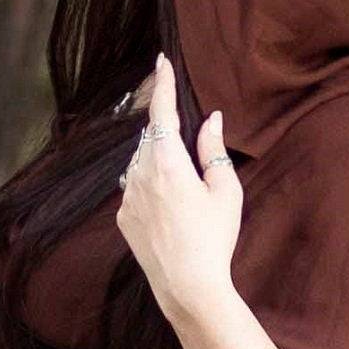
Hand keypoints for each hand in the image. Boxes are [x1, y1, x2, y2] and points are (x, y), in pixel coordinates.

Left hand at [115, 51, 240, 323]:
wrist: (187, 286)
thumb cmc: (214, 238)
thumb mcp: (225, 191)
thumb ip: (214, 151)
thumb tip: (210, 120)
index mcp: (168, 162)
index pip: (163, 112)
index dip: (163, 84)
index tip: (161, 62)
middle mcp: (140, 174)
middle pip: (150, 136)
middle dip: (166, 128)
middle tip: (187, 136)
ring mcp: (127, 197)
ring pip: (139, 161)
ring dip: (157, 157)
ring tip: (182, 180)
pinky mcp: (123, 217)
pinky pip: (134, 186)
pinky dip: (148, 183)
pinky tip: (169, 204)